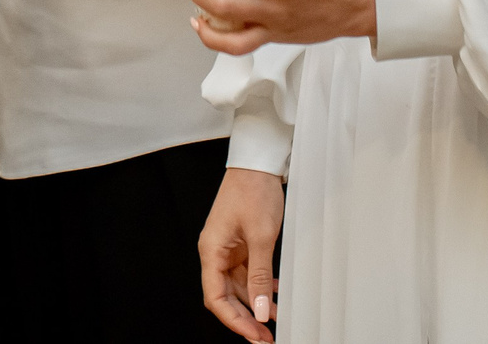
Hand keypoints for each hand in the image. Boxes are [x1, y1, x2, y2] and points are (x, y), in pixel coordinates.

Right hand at [199, 166, 283, 341]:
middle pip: (224, 296)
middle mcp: (215, 252)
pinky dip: (260, 286)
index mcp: (211, 250)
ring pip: (237, 287)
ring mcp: (228, 248)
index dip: (234, 321)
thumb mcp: (262, 237)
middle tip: (266, 337)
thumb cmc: (254, 191)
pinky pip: (247, 273)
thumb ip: (260, 276)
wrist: (258, 162)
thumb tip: (261, 310)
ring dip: (254, 304)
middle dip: (245, 318)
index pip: (215, 297)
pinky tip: (276, 294)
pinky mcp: (240, 243)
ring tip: (274, 321)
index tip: (254, 335)